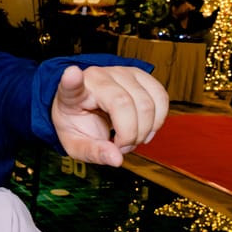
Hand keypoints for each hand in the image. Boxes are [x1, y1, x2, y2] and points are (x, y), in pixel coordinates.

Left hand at [50, 65, 167, 166]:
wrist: (87, 110)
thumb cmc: (80, 124)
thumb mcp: (77, 145)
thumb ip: (93, 153)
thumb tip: (116, 158)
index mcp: (73, 94)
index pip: (71, 85)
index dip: (72, 80)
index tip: (71, 74)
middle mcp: (97, 77)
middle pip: (124, 103)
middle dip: (130, 135)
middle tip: (121, 146)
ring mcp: (121, 72)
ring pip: (147, 103)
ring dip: (145, 130)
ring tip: (131, 138)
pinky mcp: (140, 75)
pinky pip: (161, 97)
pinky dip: (158, 120)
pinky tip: (145, 128)